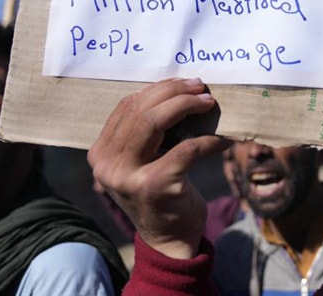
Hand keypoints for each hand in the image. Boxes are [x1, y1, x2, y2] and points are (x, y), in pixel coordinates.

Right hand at [88, 77, 230, 258]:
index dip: (157, 89)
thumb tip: (179, 89)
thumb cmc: (161, 192)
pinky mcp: (155, 186)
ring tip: (208, 103)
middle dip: (174, 93)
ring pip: (155, 123)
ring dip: (187, 107)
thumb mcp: (143, 160)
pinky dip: (208, 140)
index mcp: (100, 153)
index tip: (184, 83)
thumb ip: (147, 131)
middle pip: (140, 111)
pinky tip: (222, 140)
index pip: (126, 106)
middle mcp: (107, 165)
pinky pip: (186, 149)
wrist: (169, 240)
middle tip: (200, 87)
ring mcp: (128, 177)